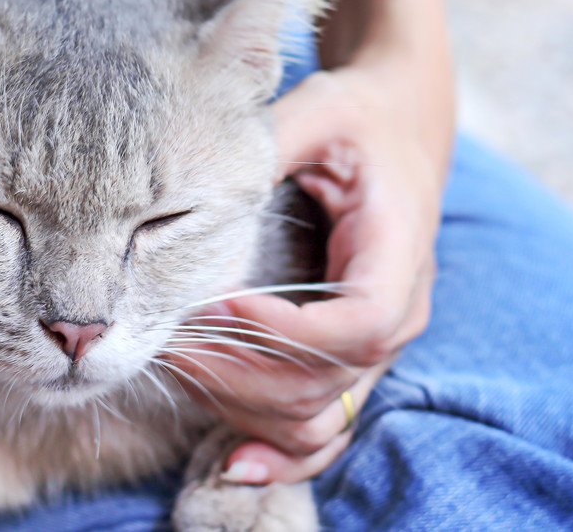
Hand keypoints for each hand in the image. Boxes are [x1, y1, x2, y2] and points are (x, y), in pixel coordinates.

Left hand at [172, 61, 446, 483]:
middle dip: (242, 371)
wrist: (400, 128)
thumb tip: (197, 172)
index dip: (286, 329)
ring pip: (317, 414)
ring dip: (243, 405)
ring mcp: (378, 344)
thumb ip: (268, 140)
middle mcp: (399, 309)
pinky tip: (232, 460)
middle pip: (327, 381)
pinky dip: (281, 452)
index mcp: (398, 250)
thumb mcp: (318, 112)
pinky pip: (325, 428)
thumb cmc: (356, 117)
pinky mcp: (353, 358)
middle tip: (172, 338)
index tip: (219, 303)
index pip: (359, 322)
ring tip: (181, 368)